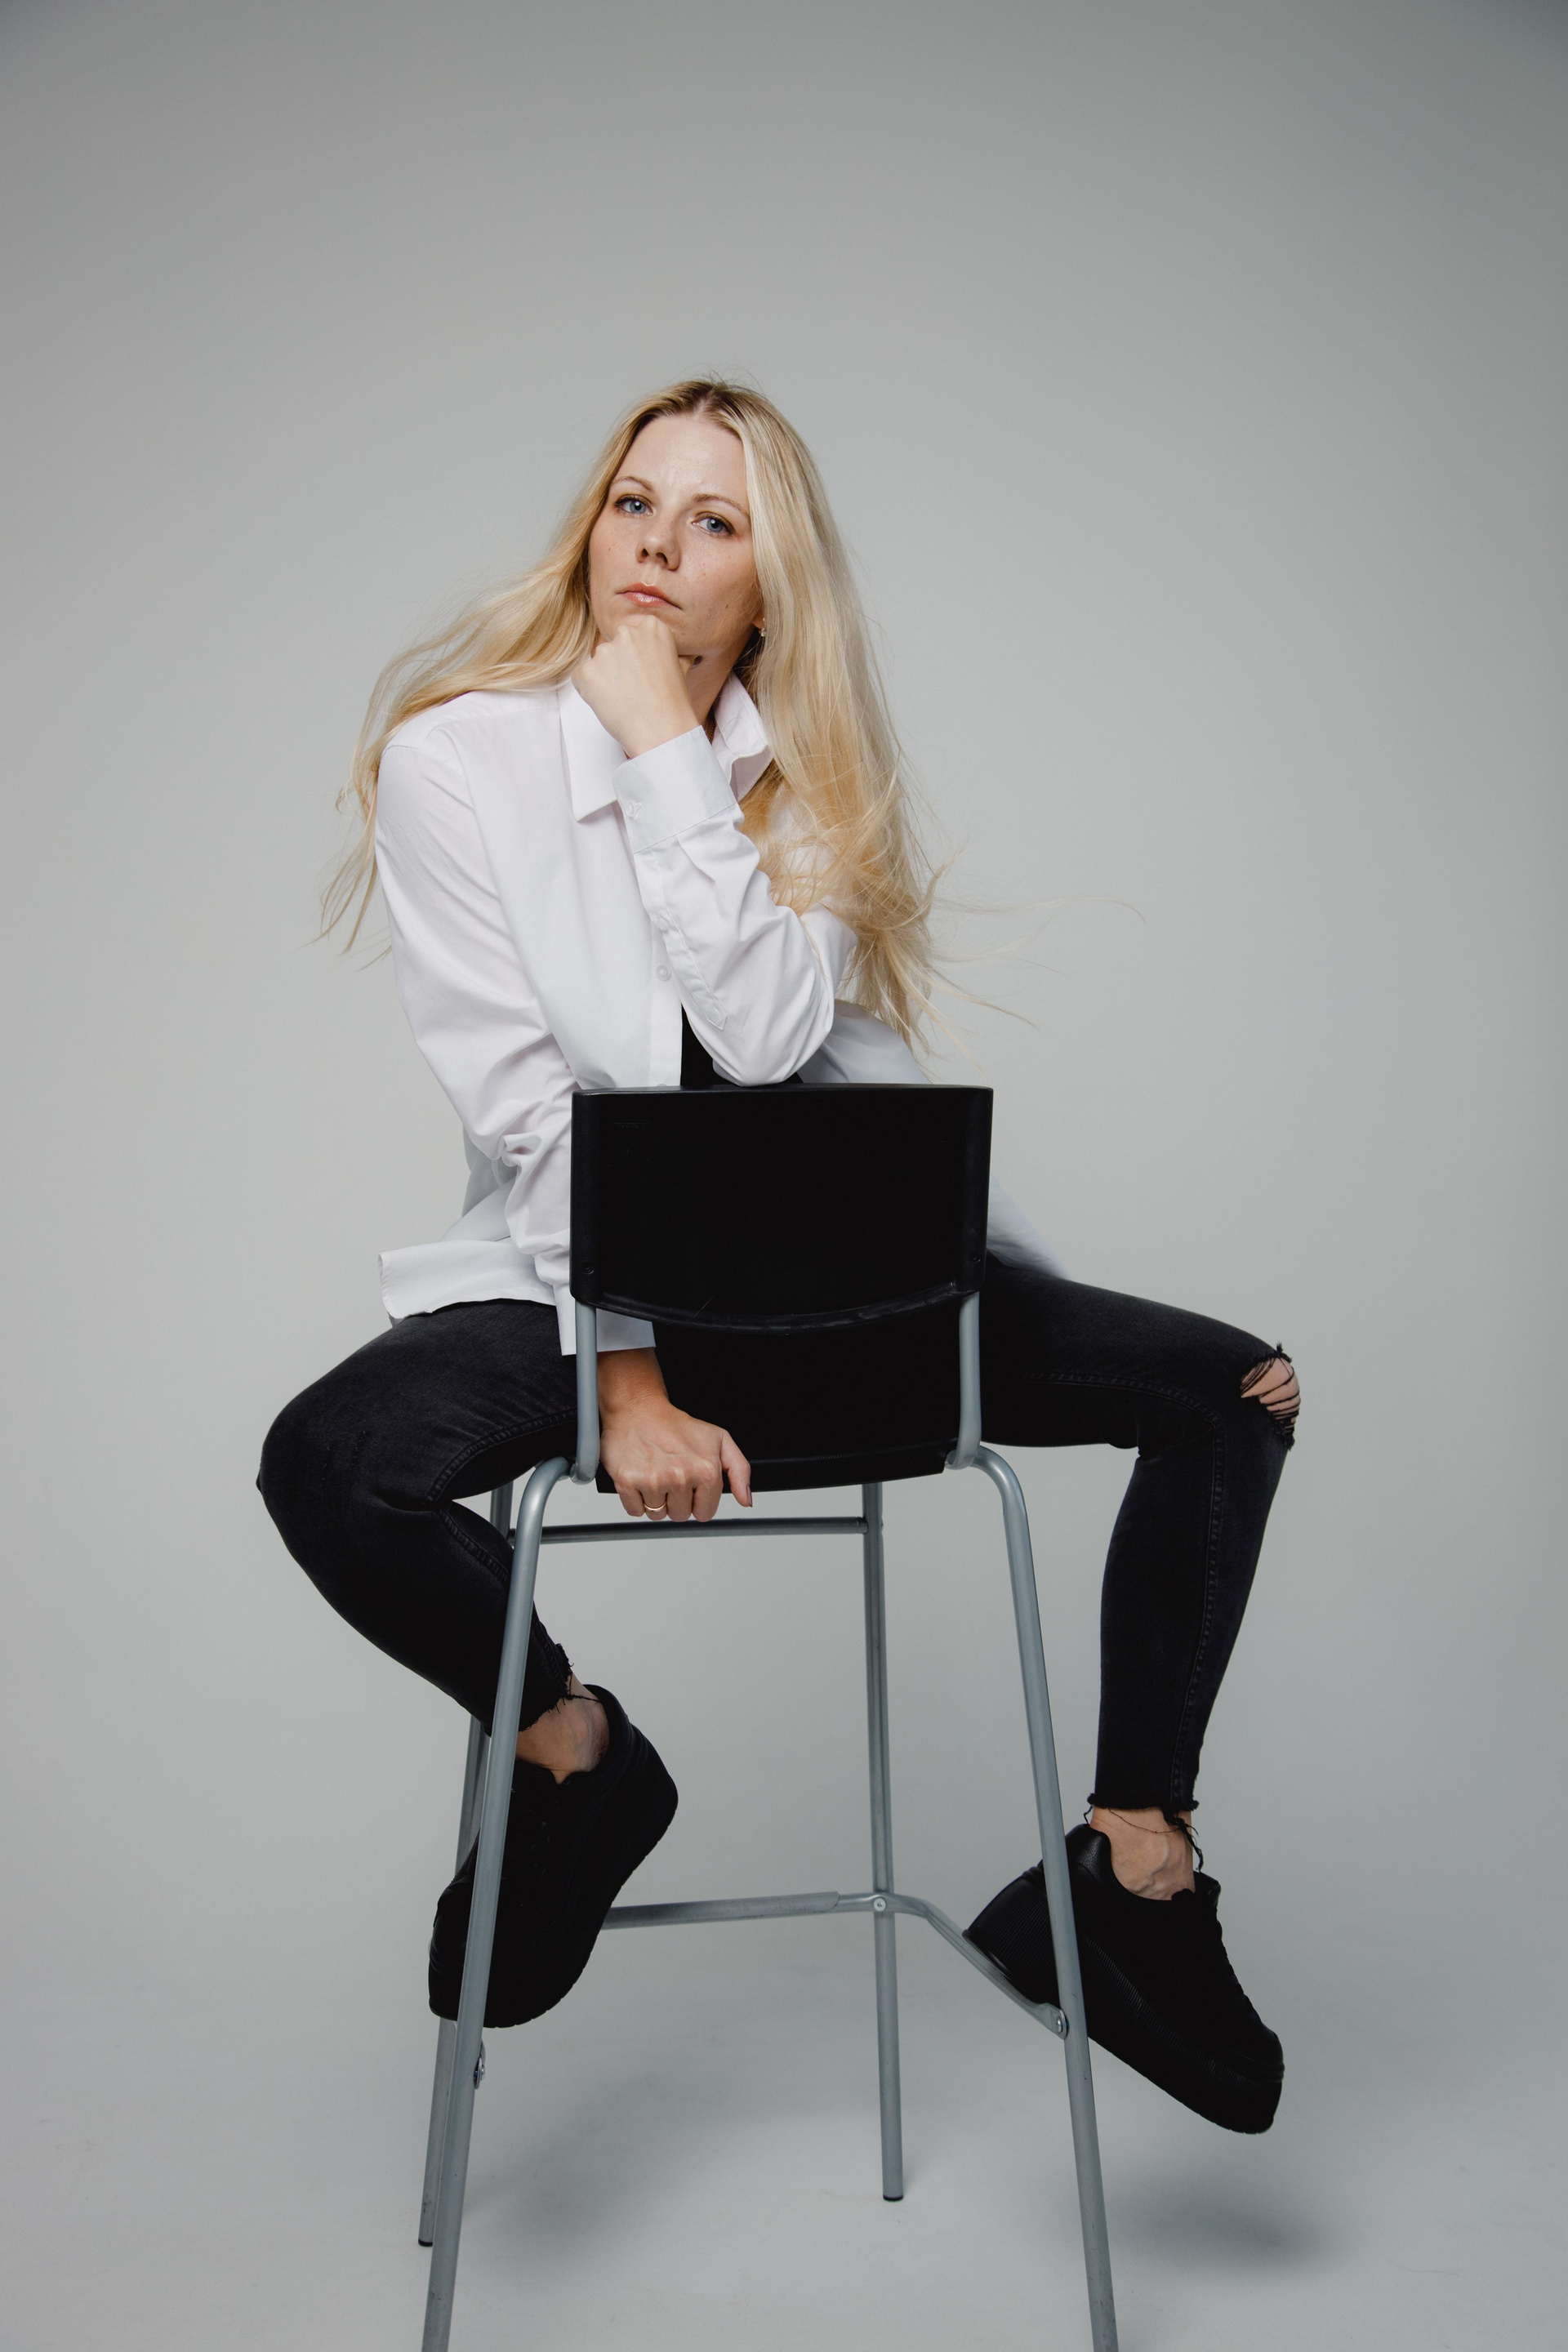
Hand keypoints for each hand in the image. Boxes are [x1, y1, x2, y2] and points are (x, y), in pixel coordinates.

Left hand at [572, 614, 700, 759]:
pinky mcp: (587, 671)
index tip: (643, 674)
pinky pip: (581, 679)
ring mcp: (605, 652)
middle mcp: (627, 633)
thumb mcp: (678, 665)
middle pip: (613, 647)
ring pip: (597, 663)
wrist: (662, 731)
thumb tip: (658, 648)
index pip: (631, 635)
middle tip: (632, 689)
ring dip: (604, 679)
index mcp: (652, 627)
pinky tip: (610, 705)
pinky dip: (590, 692)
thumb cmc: (672, 704)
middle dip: (618, 665)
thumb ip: (661, 648)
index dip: (635, 658)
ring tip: (624, 700)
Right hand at [597, 1347, 752, 1519]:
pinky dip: (636, 1499)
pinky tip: (641, 1476)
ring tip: (656, 1472)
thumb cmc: (677, 1426)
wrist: (639, 1409)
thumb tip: (746, 1500)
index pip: (704, 1513)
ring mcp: (653, 1480)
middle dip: (676, 1500)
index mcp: (706, 1470)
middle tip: (670, 1474)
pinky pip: (635, 1511)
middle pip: (680, 1516)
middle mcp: (680, 1476)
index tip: (689, 1482)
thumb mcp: (720, 1440)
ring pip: (657, 1515)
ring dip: (656, 1499)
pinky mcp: (627, 1481)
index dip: (697, 1500)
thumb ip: (740, 1471)